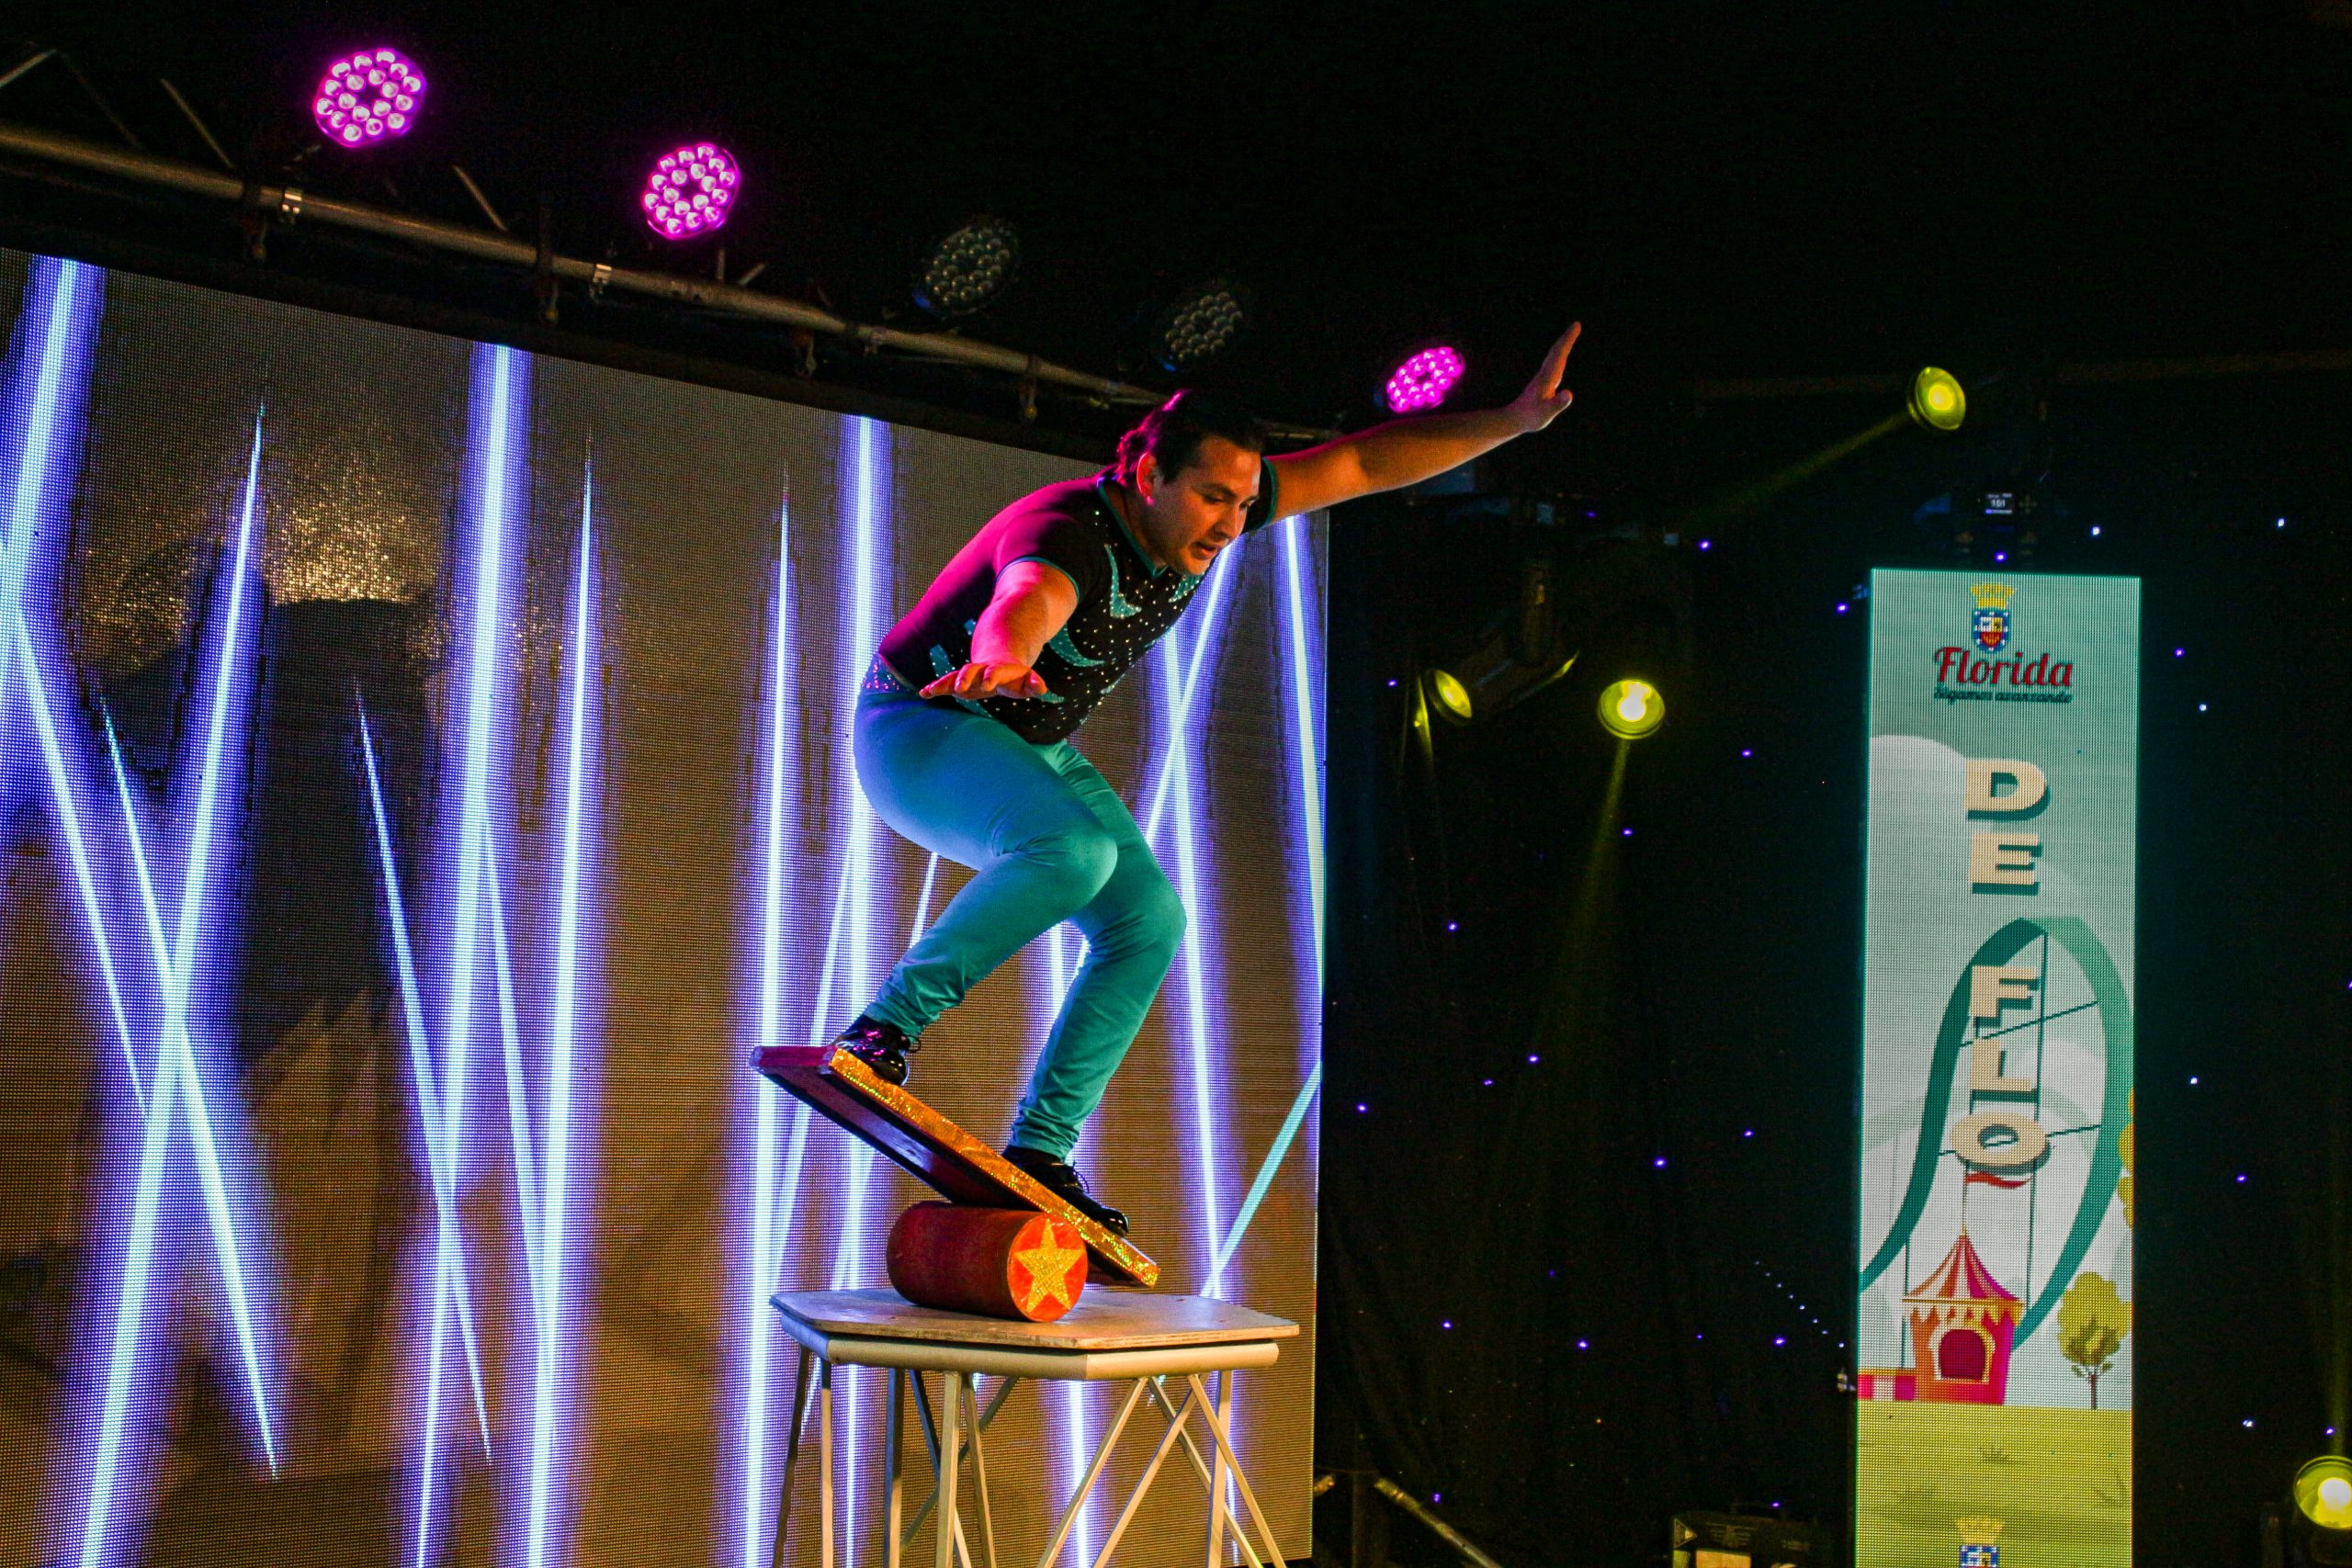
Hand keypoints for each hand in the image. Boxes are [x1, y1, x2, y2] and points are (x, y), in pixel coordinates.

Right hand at [920, 661, 1050, 700]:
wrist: (998, 658)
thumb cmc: (1015, 677)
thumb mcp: (1027, 680)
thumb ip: (1034, 684)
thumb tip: (1042, 688)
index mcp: (997, 670)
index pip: (995, 672)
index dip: (991, 677)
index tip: (988, 685)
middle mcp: (980, 670)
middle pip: (970, 670)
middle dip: (964, 678)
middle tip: (958, 688)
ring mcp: (967, 676)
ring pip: (953, 676)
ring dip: (943, 683)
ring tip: (931, 690)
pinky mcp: (958, 683)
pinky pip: (944, 684)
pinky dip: (934, 688)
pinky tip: (922, 694)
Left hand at [1507, 321, 1580, 432]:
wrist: (1515, 419)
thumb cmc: (1531, 418)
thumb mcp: (1546, 413)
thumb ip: (1557, 404)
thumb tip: (1569, 394)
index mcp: (1547, 378)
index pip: (1559, 355)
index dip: (1568, 341)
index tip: (1576, 326)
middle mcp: (1545, 374)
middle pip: (1556, 352)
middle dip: (1567, 338)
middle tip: (1576, 324)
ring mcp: (1544, 378)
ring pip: (1554, 356)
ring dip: (1563, 345)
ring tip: (1571, 335)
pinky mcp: (1543, 382)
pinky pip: (1554, 364)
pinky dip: (1560, 355)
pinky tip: (1561, 357)